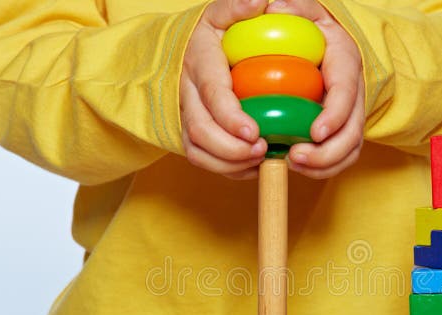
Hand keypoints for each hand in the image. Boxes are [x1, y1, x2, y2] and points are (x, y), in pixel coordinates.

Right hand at [180, 0, 269, 179]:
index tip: (254, 132)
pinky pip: (202, 159)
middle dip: (231, 149)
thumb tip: (260, 1)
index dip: (231, 117)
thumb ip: (238, 7)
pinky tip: (251, 167)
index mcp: (199, 62)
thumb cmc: (211, 33)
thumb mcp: (221, 14)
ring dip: (229, 163)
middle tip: (262, 151)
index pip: (212, 94)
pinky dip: (226, 169)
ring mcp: (185, 115)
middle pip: (201, 130)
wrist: (179, 52)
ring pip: (198, 150)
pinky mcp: (189, 133)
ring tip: (260, 160)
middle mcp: (186, 92)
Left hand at [266, 0, 364, 178]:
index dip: (334, 115)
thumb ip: (292, 7)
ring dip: (324, 164)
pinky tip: (297, 167)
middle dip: (327, 152)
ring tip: (293, 164)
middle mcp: (353, 91)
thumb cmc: (307, 24)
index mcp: (345, 61)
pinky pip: (340, 157)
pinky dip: (322, 168)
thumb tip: (272, 6)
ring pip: (349, 149)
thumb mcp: (302, 9)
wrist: (323, 40)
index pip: (346, 92)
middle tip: (295, 157)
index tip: (315, 132)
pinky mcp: (341, 130)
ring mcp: (349, 113)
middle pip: (352, 131)